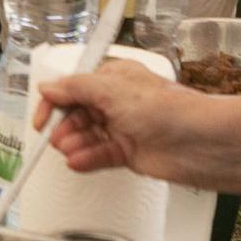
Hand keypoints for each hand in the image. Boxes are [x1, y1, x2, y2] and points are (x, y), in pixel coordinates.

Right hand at [33, 60, 208, 182]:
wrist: (199, 143)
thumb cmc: (167, 109)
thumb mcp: (112, 90)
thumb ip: (75, 89)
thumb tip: (48, 86)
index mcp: (114, 79)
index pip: (73, 88)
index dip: (55, 103)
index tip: (41, 118)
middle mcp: (117, 102)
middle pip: (77, 114)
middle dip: (64, 126)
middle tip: (55, 137)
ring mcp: (123, 128)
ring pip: (87, 136)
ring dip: (75, 143)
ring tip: (69, 151)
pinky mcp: (128, 152)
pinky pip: (100, 155)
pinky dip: (87, 158)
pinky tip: (78, 162)